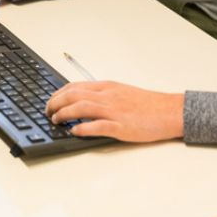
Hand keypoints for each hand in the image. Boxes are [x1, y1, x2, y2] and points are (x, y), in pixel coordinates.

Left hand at [46, 80, 183, 142]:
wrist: (169, 111)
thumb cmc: (148, 104)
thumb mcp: (122, 92)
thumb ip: (104, 95)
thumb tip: (84, 102)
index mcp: (108, 87)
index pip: (76, 86)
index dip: (59, 93)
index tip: (51, 100)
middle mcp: (108, 96)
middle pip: (75, 94)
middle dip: (56, 102)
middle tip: (47, 112)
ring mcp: (115, 111)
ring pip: (82, 107)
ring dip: (64, 113)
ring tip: (55, 120)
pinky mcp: (121, 126)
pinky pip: (98, 126)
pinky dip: (83, 127)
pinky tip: (74, 131)